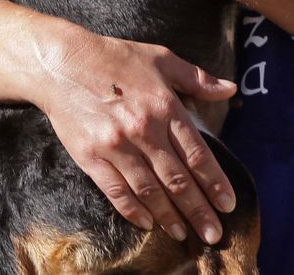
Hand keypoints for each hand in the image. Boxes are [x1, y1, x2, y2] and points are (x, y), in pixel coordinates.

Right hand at [27, 27, 239, 244]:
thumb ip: (198, 79)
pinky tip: (148, 224)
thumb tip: (230, 90)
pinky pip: (116, 190)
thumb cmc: (117, 58)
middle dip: (198, 210)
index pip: (197, 154)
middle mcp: (144, 130)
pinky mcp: (91, 157)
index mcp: (166, 107)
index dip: (215, 182)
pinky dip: (133, 210)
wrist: (62, 64)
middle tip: (213, 234)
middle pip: (177, 179)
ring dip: (169, 216)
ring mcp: (116, 146)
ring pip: (149, 190)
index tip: (228, 203)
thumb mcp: (163, 59)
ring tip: (184, 234)